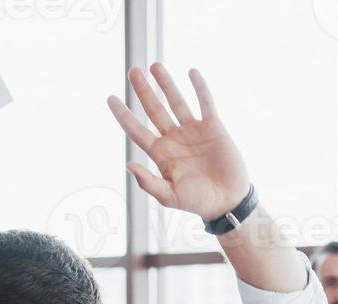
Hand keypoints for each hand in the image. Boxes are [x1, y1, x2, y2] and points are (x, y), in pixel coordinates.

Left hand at [107, 63, 249, 221]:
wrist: (227, 201)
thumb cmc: (197, 202)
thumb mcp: (170, 196)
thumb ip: (149, 182)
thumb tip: (128, 165)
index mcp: (161, 154)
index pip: (137, 130)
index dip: (123, 115)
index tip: (110, 98)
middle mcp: (174, 138)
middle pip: (154, 109)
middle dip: (143, 90)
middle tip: (132, 70)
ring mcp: (193, 131)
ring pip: (176, 102)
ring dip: (166, 84)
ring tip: (155, 66)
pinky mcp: (213, 128)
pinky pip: (205, 103)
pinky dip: (199, 88)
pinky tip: (191, 73)